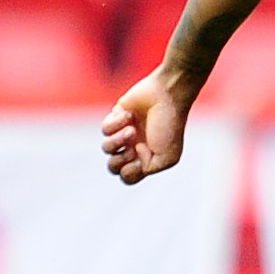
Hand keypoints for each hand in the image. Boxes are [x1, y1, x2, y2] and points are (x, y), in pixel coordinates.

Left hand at [102, 69, 191, 184]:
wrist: (166, 96)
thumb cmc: (170, 126)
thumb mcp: (169, 157)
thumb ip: (150, 169)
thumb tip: (133, 161)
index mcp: (148, 159)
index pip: (128, 177)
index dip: (130, 173)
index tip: (141, 161)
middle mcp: (135, 148)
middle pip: (113, 167)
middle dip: (119, 161)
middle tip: (132, 149)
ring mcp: (125, 133)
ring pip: (107, 148)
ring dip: (118, 140)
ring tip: (132, 129)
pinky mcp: (116, 119)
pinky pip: (105, 129)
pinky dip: (116, 123)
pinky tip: (129, 115)